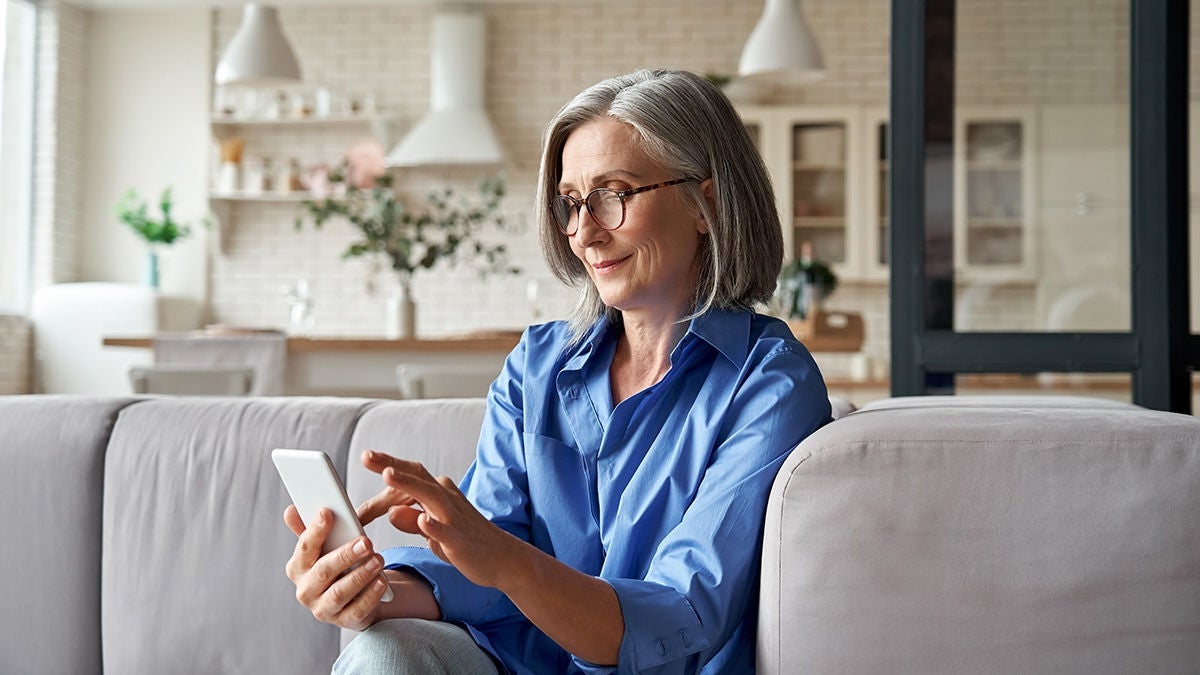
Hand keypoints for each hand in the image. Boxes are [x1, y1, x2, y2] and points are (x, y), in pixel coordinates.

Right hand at [283, 506, 389, 630]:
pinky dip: (370, 596)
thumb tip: (290, 510)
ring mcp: (323, 609)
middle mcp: (306, 590)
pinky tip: (381, 581)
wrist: (352, 598)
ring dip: (360, 575)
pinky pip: (357, 610)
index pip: (304, 548)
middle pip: (324, 571)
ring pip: (339, 593)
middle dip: (345, 555)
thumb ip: (310, 530)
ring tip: (377, 560)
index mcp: (298, 568)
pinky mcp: (344, 621)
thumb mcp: (324, 548)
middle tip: (366, 542)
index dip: (315, 531)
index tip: (327, 513)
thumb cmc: (336, 566)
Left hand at [358, 451, 519, 588]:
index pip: (411, 476)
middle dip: (392, 465)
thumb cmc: (466, 542)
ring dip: (409, 484)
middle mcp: (447, 499)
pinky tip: (422, 520)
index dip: (388, 467)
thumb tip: (391, 512)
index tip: (367, 457)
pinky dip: (434, 525)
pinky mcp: (460, 540)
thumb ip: (412, 520)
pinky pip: (445, 531)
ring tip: (387, 474)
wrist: (504, 559)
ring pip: (430, 496)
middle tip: (367, 456)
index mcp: (439, 494)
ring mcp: (454, 518)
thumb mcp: (433, 531)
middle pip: (417, 477)